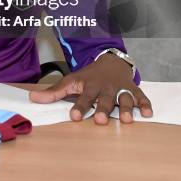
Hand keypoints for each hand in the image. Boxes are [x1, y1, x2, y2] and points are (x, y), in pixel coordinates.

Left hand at [30, 53, 152, 124]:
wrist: (110, 60)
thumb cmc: (89, 76)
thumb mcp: (71, 80)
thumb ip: (54, 92)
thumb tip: (33, 98)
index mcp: (89, 86)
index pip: (83, 97)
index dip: (78, 107)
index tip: (73, 117)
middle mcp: (105, 87)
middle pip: (104, 100)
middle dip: (103, 109)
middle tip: (100, 120)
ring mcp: (120, 88)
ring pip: (124, 98)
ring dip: (126, 108)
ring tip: (126, 120)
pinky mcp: (133, 89)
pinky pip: (141, 96)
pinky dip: (145, 104)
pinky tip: (147, 113)